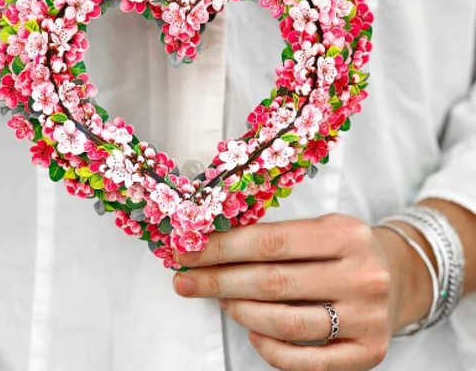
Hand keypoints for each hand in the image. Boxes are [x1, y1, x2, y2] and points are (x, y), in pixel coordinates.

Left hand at [172, 213, 433, 370]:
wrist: (398, 277)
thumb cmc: (344, 248)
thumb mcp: (319, 227)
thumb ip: (275, 236)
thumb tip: (211, 247)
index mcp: (345, 233)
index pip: (270, 241)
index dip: (222, 248)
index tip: (187, 252)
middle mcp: (361, 275)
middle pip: (273, 282)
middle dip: (218, 281)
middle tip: (185, 280)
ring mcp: (368, 317)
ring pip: (286, 323)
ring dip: (239, 311)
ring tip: (218, 299)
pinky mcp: (368, 353)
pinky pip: (306, 361)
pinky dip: (270, 348)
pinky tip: (251, 330)